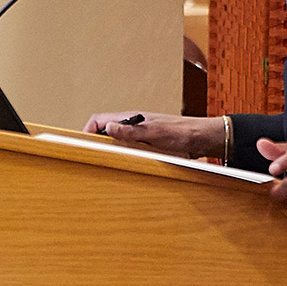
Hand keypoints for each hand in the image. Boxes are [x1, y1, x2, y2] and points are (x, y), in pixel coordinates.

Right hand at [83, 111, 226, 160]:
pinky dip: (124, 159)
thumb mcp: (155, 133)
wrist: (203, 139)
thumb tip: (108, 127)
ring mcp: (138, 136)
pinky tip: (127, 167)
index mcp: (130, 118)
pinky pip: (128, 152)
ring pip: (116, 144)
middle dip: (98, 145)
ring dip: (112, 153)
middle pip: (104, 133)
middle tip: (95, 159)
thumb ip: (132, 132)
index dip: (87, 132)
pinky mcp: (146, 146)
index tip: (84, 145)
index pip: (98, 120)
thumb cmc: (183, 133)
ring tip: (111, 164)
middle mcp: (132, 126)